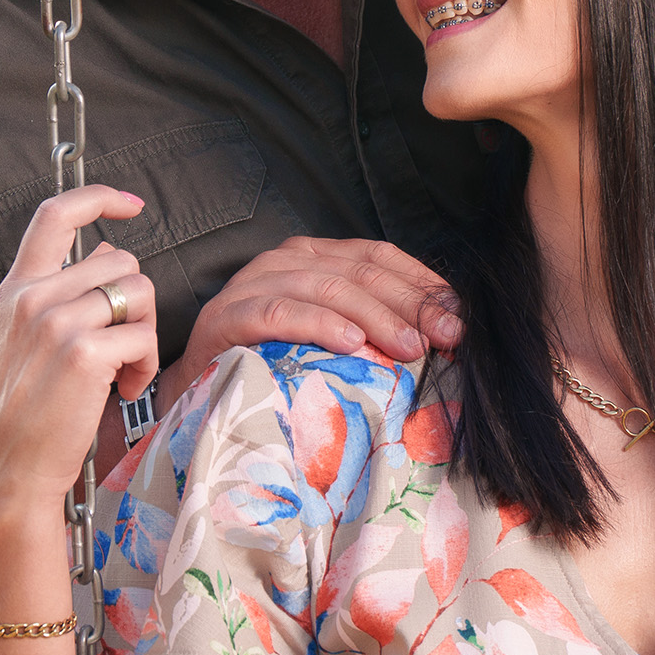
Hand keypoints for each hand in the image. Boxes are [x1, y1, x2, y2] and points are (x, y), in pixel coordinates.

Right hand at [0, 186, 157, 507]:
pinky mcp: (83, 352)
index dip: (97, 198)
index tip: (128, 205)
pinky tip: (125, 389)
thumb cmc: (28, 407)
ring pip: (138, 292)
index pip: (53, 215)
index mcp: (17, 288)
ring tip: (125, 369)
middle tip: (125, 345)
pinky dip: (146, 364)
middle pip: (120, 261)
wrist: (14, 464)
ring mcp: (56, 323)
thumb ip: (60, 291)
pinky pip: (142, 335)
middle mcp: (33, 297)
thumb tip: (107, 251)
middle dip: (137, 302)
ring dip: (145, 333)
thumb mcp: (27, 337)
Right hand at [157, 236, 460, 411]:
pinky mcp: (226, 317)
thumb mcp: (330, 344)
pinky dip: (318, 325)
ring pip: (325, 287)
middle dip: (410, 304)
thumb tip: (441, 338)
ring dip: (374, 316)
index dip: (422, 284)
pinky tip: (351, 344)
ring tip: (409, 348)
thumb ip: (374, 331)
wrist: (194, 397)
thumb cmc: (271, 369)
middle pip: (359, 270)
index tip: (459, 318)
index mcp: (314, 258)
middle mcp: (285, 261)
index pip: (378, 257)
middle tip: (447, 338)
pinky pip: (278, 312)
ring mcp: (252, 285)